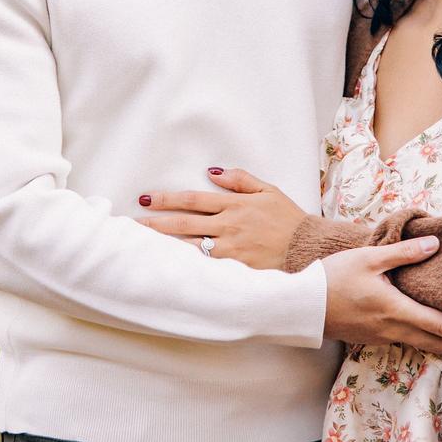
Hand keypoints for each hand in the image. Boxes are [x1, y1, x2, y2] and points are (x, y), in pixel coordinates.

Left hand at [136, 168, 306, 270]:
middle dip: (155, 223)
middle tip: (131, 225)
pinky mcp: (235, 269)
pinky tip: (168, 267)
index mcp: (234, 205)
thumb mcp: (268, 190)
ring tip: (141, 246)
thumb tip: (212, 171)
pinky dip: (185, 266)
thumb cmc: (289, 220)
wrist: (310, 250)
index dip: (167, 199)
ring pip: (189, 247)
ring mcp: (231, 250)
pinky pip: (205, 267)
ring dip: (164, 246)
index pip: (192, 200)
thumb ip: (240, 180)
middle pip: (184, 223)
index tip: (146, 200)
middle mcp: (229, 226)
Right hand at [321, 240, 441, 353]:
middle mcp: (393, 330)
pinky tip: (421, 320)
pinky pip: (404, 341)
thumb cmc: (333, 278)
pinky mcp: (370, 338)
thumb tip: (435, 246)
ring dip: (441, 338)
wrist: (301, 305)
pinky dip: (421, 335)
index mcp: (397, 310)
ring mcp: (381, 337)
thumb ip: (403, 253)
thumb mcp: (369, 258)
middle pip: (437, 343)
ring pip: (421, 344)